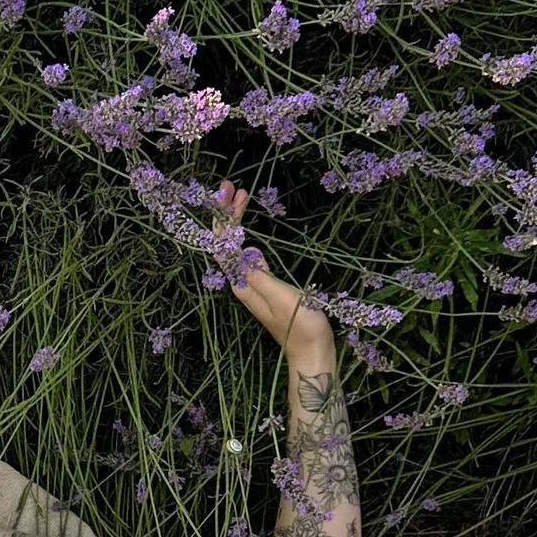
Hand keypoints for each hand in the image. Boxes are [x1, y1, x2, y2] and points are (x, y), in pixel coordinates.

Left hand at [209, 182, 330, 356]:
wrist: (312, 352)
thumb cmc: (302, 326)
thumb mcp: (282, 298)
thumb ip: (260, 275)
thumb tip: (243, 249)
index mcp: (244, 284)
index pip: (224, 245)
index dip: (224, 217)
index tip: (229, 193)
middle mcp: (243, 283)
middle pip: (226, 243)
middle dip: (226, 213)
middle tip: (231, 185)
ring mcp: (252, 285)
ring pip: (235, 247)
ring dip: (235, 222)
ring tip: (240, 196)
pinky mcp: (263, 287)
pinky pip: (246, 256)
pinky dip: (246, 237)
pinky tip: (248, 230)